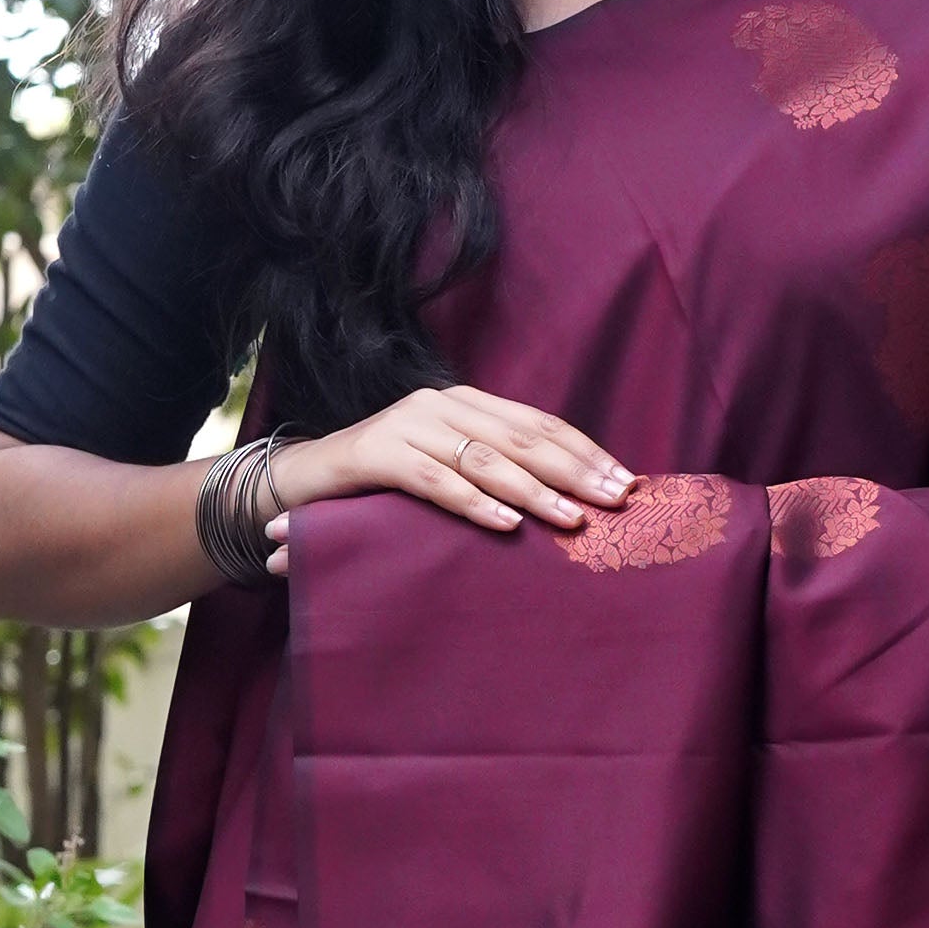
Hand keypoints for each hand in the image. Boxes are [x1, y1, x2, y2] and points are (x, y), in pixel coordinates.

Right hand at [262, 385, 632, 572]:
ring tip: (571, 520)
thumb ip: (494, 469)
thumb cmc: (386, 483)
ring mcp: (407, 425)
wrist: (303, 481)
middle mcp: (441, 405)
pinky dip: (473, 503)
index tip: (625, 481)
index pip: (539, 423)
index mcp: (466, 404)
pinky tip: (506, 524)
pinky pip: (435, 481)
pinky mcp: (377, 454)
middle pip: (520, 437)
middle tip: (613, 500)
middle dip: (573, 470)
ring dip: (533, 491)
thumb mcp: (447, 468)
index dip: (584, 451)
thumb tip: (568, 498)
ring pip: (483, 459)